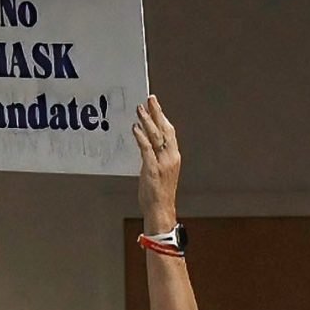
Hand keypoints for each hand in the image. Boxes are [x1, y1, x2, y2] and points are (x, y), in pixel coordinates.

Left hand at [134, 95, 181, 232]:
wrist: (160, 210)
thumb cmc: (158, 194)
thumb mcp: (160, 172)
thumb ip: (155, 157)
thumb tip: (145, 144)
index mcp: (174, 157)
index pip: (170, 132)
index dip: (163, 118)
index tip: (156, 106)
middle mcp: (171, 157)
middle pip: (165, 129)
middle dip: (157, 113)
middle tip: (150, 99)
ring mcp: (162, 163)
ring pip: (156, 136)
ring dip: (147, 121)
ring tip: (140, 109)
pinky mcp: (152, 168)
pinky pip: (146, 148)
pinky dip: (141, 137)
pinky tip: (135, 128)